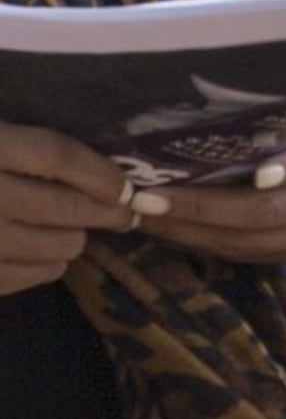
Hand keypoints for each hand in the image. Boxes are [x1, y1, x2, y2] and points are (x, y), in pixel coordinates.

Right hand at [0, 125, 143, 292]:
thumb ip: (25, 144)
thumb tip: (97, 156)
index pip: (55, 154)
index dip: (99, 170)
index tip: (126, 184)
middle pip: (67, 206)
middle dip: (107, 211)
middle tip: (125, 213)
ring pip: (61, 246)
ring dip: (75, 237)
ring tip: (68, 228)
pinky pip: (38, 274)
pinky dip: (49, 264)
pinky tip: (38, 250)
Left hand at [158, 112, 285, 265]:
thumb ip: (261, 117)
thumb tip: (182, 120)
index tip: (255, 175)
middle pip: (271, 210)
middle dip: (201, 208)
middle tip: (147, 199)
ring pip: (253, 241)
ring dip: (191, 232)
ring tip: (145, 217)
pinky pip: (247, 254)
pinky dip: (203, 243)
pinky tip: (168, 229)